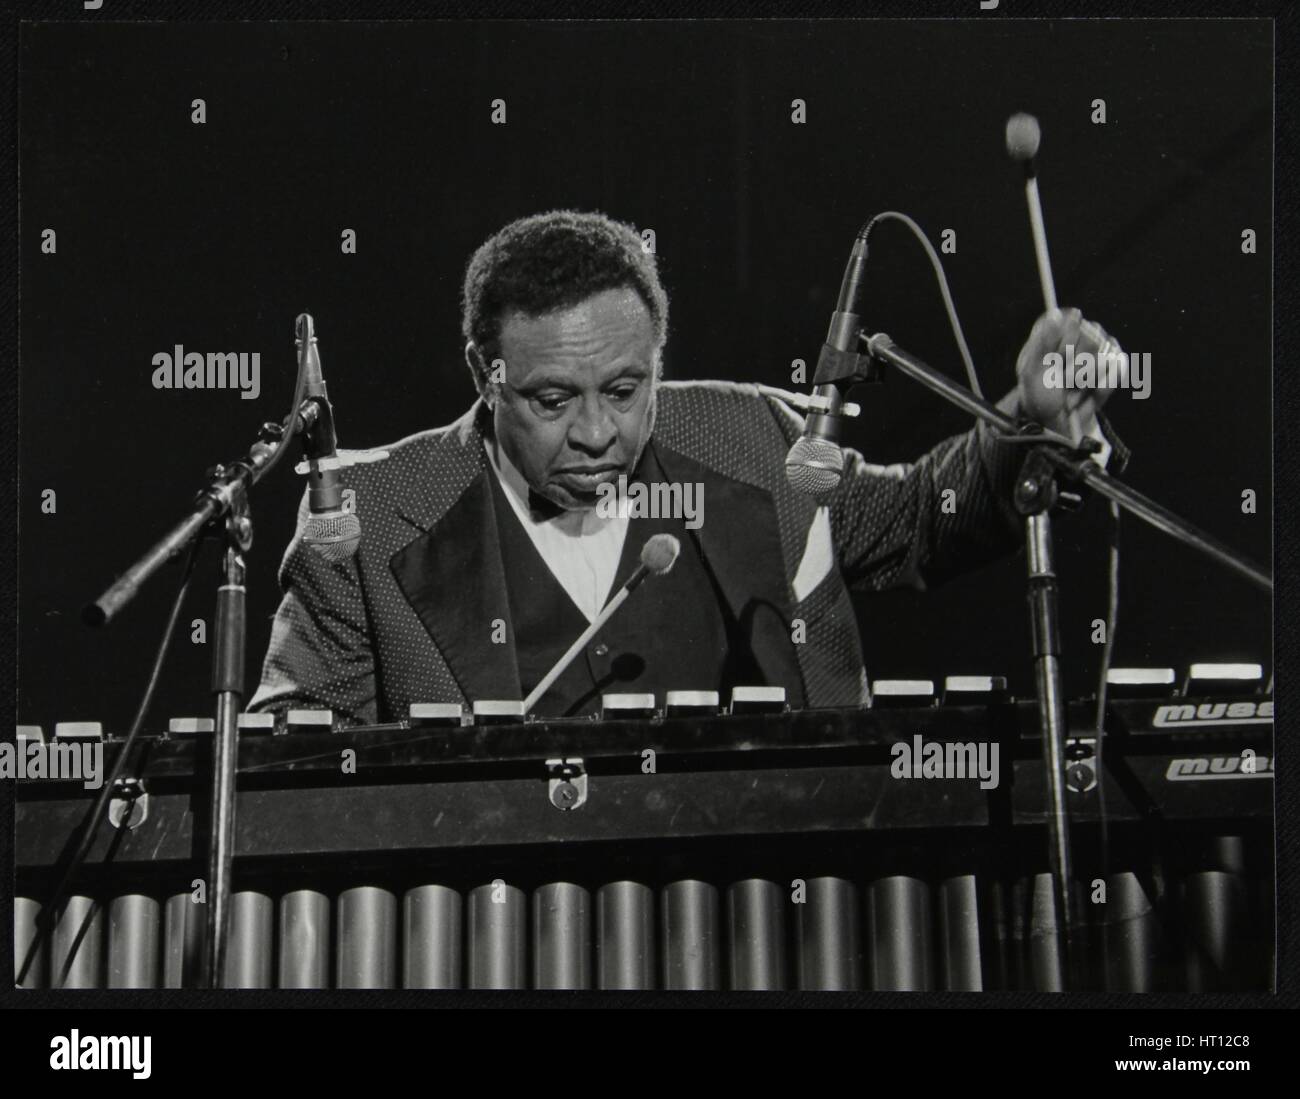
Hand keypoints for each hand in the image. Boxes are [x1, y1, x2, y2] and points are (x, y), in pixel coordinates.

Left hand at [1014, 307, 1124, 441]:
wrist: (1058, 419)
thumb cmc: (1038, 394)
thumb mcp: (1031, 372)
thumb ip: (1042, 343)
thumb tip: (1054, 314)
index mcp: (1052, 329)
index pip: (1071, 322)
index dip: (1065, 346)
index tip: (1054, 362)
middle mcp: (1077, 332)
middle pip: (1091, 340)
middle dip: (1075, 368)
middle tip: (1062, 381)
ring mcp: (1098, 345)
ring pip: (1103, 357)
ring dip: (1086, 381)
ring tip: (1072, 389)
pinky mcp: (1113, 361)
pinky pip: (1118, 368)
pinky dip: (1103, 386)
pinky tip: (1091, 392)